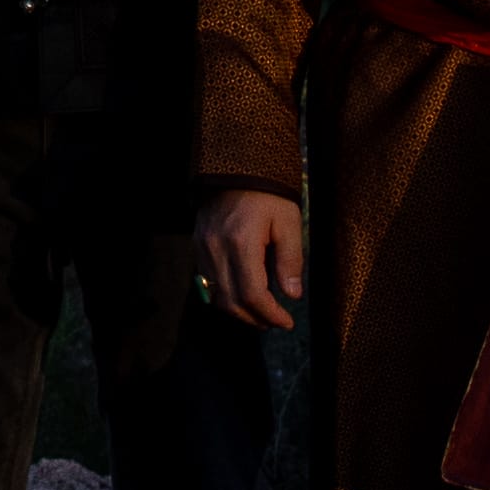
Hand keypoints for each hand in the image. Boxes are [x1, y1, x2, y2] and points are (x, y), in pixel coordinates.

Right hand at [196, 188, 303, 330]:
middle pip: (232, 302)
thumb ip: (290, 260)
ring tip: (262, 313)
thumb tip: (292, 295)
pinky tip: (244, 295)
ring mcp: (203, 247)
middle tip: (276, 322)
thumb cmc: (268, 193)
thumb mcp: (288, 222)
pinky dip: (226, 296)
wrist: (236, 167)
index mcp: (241, 241)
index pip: (253, 295)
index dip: (271, 315)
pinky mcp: (197, 245)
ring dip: (240, 311)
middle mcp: (217, 248)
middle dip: (255, 319)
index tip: (287, 322)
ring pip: (216, 296)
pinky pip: (208, 282)